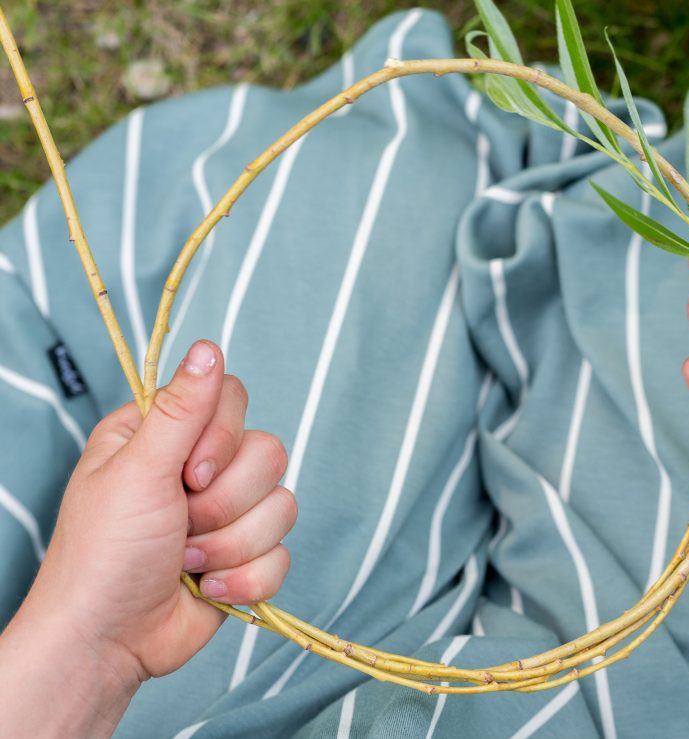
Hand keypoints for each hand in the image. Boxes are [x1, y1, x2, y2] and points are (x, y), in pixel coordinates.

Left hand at [19, 340, 294, 683]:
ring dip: (231, 545)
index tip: (188, 473)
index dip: (222, 438)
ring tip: (187, 562)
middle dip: (224, 503)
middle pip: (268, 454)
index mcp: (167, 435)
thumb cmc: (103, 554)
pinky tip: (207, 588)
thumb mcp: (137, 472)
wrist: (108, 642)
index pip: (233, 399)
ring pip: (282, 505)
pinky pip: (283, 554)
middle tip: (180, 524)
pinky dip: (246, 579)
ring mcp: (229, 514)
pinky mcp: (248, 556)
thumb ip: (182, 411)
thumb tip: (209, 347)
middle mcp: (201, 468)